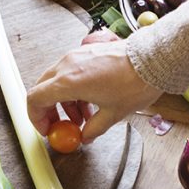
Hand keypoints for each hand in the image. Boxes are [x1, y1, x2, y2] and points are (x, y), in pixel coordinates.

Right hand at [27, 30, 162, 142]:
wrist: (153, 59)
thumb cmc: (135, 83)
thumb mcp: (113, 114)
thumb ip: (93, 128)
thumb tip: (86, 136)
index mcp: (68, 82)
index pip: (35, 98)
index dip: (36, 117)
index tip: (46, 129)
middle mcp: (67, 65)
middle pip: (43, 89)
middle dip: (49, 110)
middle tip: (61, 125)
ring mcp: (76, 55)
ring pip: (57, 81)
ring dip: (64, 101)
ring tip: (83, 117)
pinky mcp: (86, 52)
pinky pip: (70, 71)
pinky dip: (73, 88)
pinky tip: (90, 101)